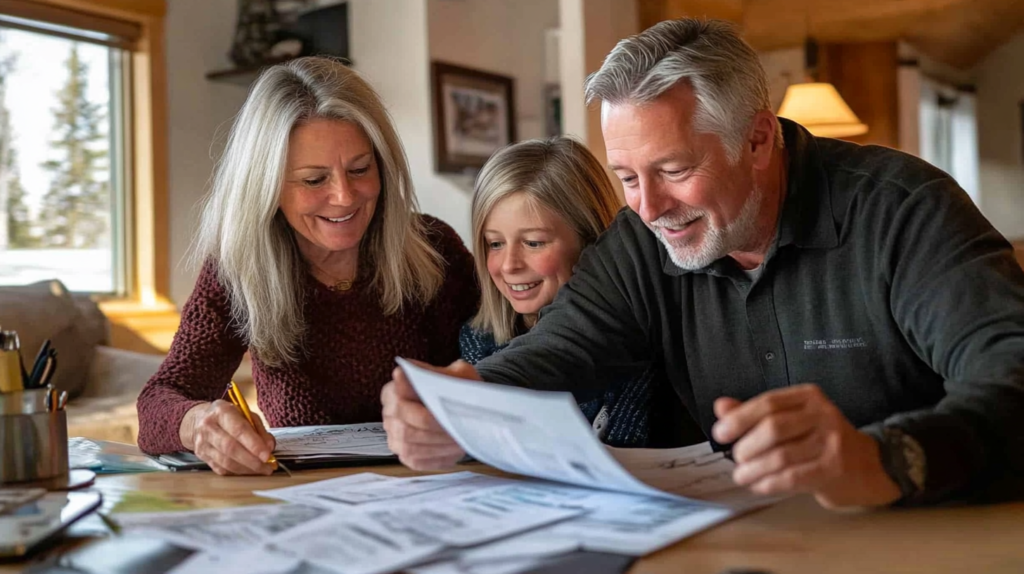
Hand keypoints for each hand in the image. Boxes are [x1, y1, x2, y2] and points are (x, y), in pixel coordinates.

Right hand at [180, 400, 276, 475]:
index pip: (239, 430)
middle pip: (231, 448)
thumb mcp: (245, 414)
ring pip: (226, 462)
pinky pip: (221, 469)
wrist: (198, 420)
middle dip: (252, 460)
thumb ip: (259, 429)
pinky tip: (248, 471)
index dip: (254, 444)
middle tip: (267, 466)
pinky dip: (237, 472)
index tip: (267, 455)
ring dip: (246, 468)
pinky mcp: (202, 456)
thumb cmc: (227, 416)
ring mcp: (203, 443)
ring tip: (262, 470)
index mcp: (222, 411)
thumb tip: (269, 446)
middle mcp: (209, 427)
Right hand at [381, 360, 477, 469]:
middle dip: (435, 433)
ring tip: (459, 440)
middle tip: (457, 432)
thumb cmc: (459, 387)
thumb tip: (400, 373)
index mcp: (392, 391)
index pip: (402, 404)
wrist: (464, 405)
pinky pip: (416, 461)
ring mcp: (394, 437)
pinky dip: (436, 458)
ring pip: (410, 448)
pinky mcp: (405, 455)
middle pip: (406, 429)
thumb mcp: (452, 374)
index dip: (428, 413)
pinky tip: (452, 449)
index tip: (449, 416)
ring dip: (438, 447)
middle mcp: (389, 415)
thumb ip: (429, 374)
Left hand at [712, 384, 900, 508]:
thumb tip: (721, 407)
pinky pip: (792, 477)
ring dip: (754, 469)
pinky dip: (770, 483)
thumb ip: (756, 413)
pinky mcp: (834, 468)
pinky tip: (760, 485)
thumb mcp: (792, 419)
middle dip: (747, 446)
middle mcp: (822, 414)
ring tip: (743, 476)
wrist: (870, 466)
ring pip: (781, 456)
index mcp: (808, 397)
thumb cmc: (821, 441)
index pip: (768, 403)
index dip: (739, 418)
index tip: (720, 433)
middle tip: (737, 458)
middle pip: (773, 428)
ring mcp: (831, 442)